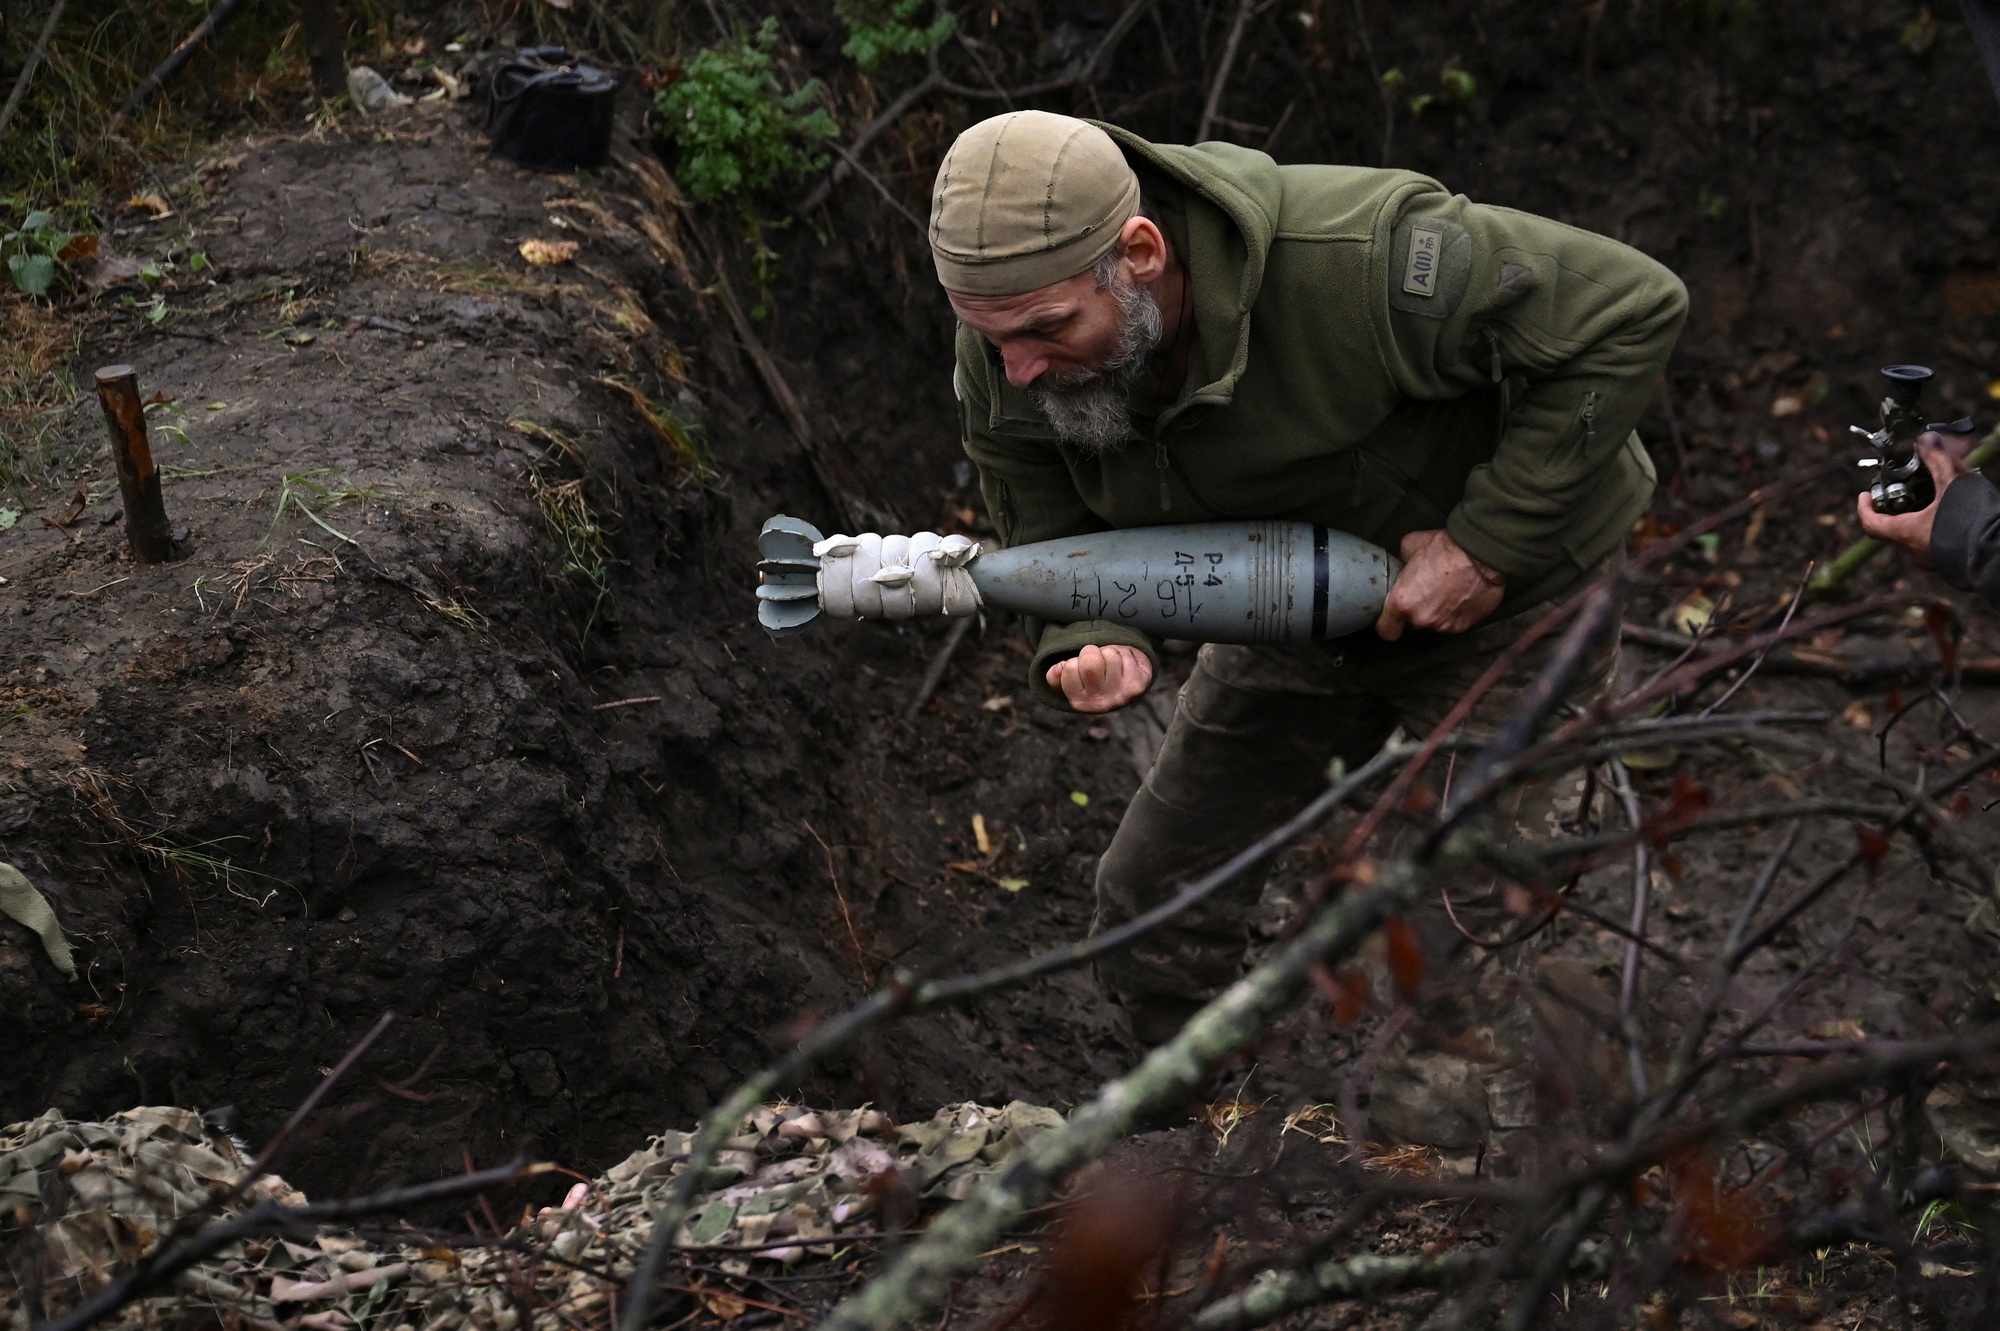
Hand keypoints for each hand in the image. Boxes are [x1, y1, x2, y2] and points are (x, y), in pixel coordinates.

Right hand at [1046, 643, 1152, 712]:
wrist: (1123, 685)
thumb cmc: (1092, 680)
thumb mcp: (1068, 681)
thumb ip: (1055, 676)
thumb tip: (1059, 668)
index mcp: (1079, 703)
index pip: (1069, 667)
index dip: (1074, 661)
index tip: (1079, 668)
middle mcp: (1101, 704)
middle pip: (1090, 660)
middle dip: (1091, 652)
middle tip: (1095, 661)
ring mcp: (1122, 695)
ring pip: (1110, 654)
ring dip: (1109, 652)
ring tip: (1111, 663)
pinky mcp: (1138, 685)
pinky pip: (1127, 654)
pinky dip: (1125, 653)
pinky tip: (1124, 664)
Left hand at [1376, 528, 1505, 640]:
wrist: (1482, 554)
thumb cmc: (1446, 548)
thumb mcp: (1411, 545)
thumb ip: (1402, 561)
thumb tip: (1404, 564)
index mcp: (1402, 602)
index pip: (1386, 630)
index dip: (1388, 625)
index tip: (1393, 618)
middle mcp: (1421, 619)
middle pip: (1413, 623)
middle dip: (1416, 611)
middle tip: (1426, 591)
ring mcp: (1444, 625)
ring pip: (1434, 624)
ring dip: (1437, 612)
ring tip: (1447, 591)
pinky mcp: (1464, 626)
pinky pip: (1454, 623)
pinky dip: (1456, 613)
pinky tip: (1461, 596)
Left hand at [1855, 431, 1972, 566]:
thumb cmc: (1973, 520)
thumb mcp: (1953, 482)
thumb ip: (1937, 459)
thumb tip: (1926, 439)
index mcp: (1907, 533)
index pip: (1872, 523)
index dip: (1865, 507)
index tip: (1865, 494)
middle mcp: (1916, 551)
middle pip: (1896, 526)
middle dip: (1900, 504)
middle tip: (1907, 488)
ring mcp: (1935, 559)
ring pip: (1920, 532)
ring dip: (1923, 512)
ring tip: (1937, 493)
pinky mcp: (1952, 561)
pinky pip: (1938, 540)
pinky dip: (1940, 523)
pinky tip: (1957, 509)